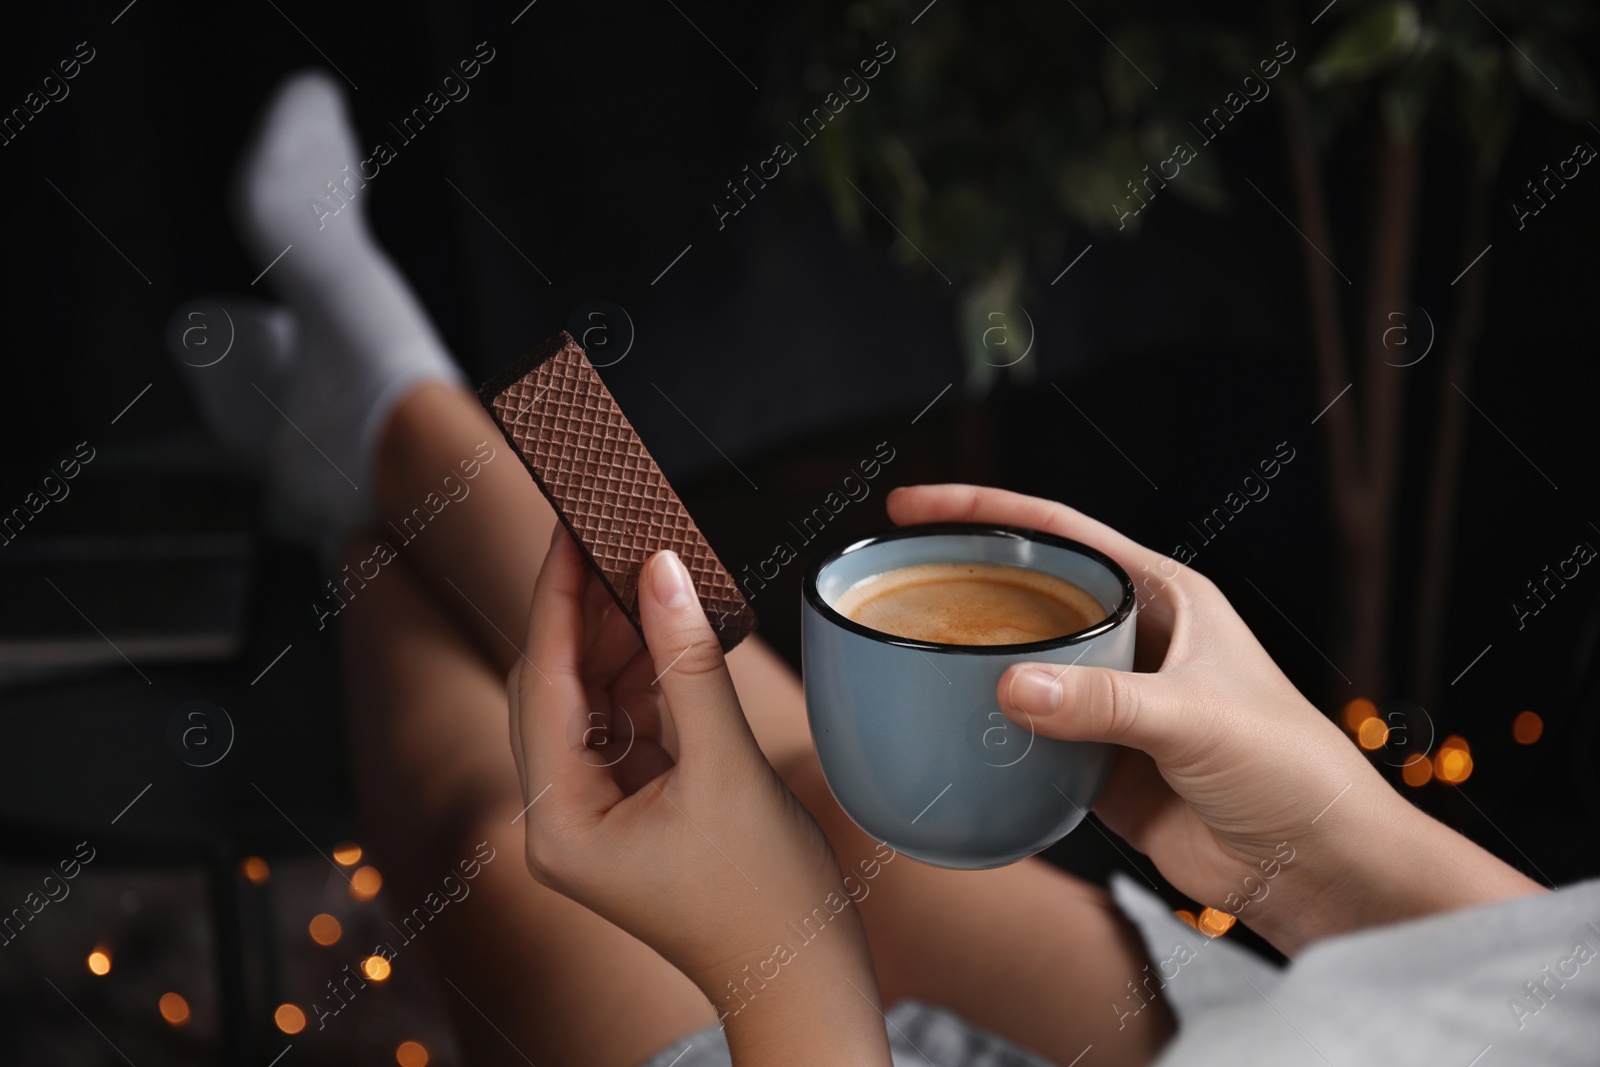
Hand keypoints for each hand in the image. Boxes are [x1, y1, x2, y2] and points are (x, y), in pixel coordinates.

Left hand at [509, 527, 888, 1059]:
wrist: (804, 978)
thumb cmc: (766, 898)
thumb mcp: (727, 769)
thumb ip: (688, 665)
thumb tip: (660, 571)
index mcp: (559, 821)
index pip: (544, 684)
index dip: (556, 598)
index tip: (568, 526)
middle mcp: (562, 817)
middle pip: (558, 688)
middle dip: (584, 610)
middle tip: (606, 529)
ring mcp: (597, 815)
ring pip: (593, 701)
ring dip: (617, 637)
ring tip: (640, 563)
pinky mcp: (635, 810)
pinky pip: (629, 724)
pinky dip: (647, 675)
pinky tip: (667, 624)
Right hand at [887, 484, 1542, 953]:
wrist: (1314, 866)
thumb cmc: (1289, 769)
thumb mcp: (1197, 718)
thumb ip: (1104, 702)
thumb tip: (1010, 689)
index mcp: (1163, 597)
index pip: (1060, 534)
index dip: (985, 511)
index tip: (914, 505)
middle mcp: (1131, 640)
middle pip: (1028, 596)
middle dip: (962, 583)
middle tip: (892, 582)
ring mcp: (1109, 704)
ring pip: (1020, 669)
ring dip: (969, 665)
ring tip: (903, 655)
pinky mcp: (1096, 765)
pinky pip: (1026, 739)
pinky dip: (986, 736)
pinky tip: (945, 733)